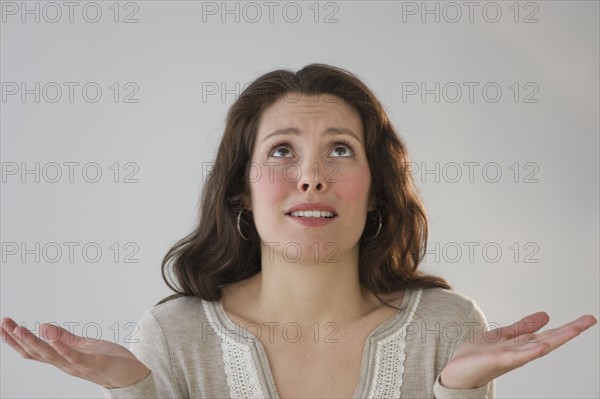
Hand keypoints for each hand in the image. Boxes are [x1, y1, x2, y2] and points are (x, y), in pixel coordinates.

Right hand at [1, 317, 150, 388]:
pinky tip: (52, 338)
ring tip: (19, 328)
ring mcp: (78, 365)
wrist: (131, 375)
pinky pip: (75, 356)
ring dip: (34, 341)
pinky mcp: (94, 362)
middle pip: (36, 353)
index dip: (16, 340)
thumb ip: (64, 338)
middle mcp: (65, 364)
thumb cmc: (108, 360)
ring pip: (50, 355)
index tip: (3, 325)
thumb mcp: (83, 345)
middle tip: (4, 324)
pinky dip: (63, 348)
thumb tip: (43, 326)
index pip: (33, 351)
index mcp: (62, 359)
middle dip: (18, 339)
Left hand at [439, 312, 596, 389]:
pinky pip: (516, 356)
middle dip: (569, 331)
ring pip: (537, 348)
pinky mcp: (497, 360)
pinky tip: (542, 346)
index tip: (587, 319)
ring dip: (555, 339)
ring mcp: (510, 357)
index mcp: (522, 345)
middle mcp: (520, 353)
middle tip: (590, 320)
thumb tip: (546, 315)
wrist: (457, 370)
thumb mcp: (503, 336)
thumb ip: (522, 327)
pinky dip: (530, 351)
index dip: (567, 327)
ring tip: (574, 330)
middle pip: (549, 340)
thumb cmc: (479, 355)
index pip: (548, 335)